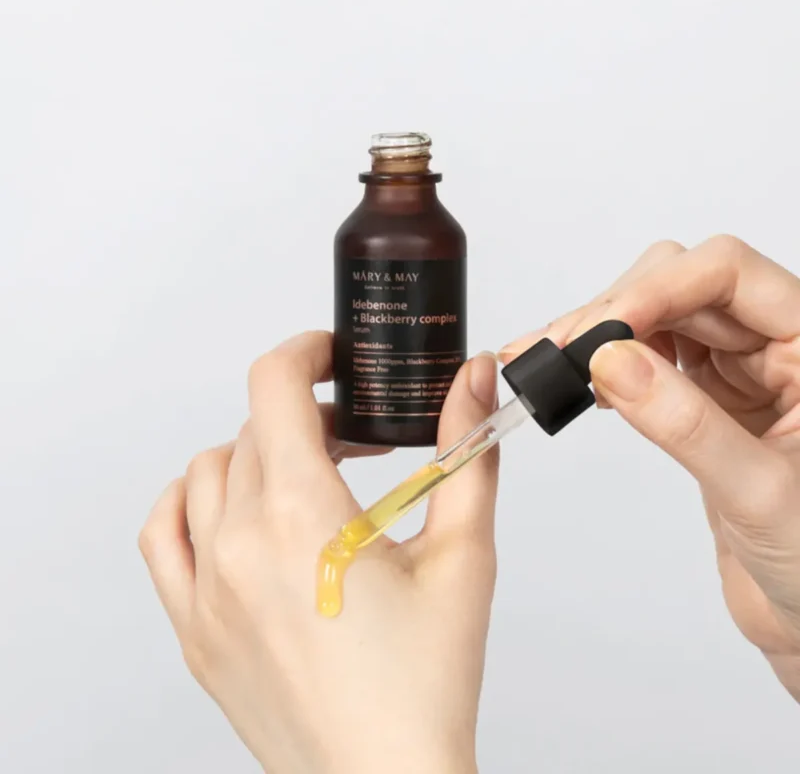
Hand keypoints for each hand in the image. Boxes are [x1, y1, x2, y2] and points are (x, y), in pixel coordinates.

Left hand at [139, 331, 499, 772]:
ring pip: (207, 472)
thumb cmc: (426, 681)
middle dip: (307, 414)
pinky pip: (163, 535)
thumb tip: (473, 379)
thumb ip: (467, 451)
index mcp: (304, 516)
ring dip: (257, 453)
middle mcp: (240, 544)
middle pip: (254, 428)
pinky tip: (231, 510)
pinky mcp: (195, 628)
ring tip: (306, 478)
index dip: (305, 353)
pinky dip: (190, 502)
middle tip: (357, 438)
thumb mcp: (463, 554)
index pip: (274, 388)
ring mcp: (206, 588)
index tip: (332, 356)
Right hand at [501, 236, 799, 702]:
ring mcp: (737, 371)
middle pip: (681, 285)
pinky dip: (605, 362)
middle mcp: (775, 346)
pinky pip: (648, 357)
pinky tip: (578, 380)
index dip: (659, 288)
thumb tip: (612, 362)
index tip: (601, 330)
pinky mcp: (704, 398)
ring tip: (547, 360)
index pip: (728, 274)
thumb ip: (687, 425)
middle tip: (558, 350)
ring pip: (656, 317)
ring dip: (598, 332)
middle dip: (614, 310)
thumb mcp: (759, 494)